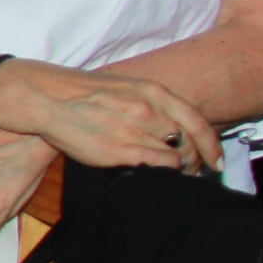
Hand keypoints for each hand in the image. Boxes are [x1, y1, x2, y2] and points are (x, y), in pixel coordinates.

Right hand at [0, 61, 221, 174]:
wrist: (46, 97)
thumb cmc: (83, 93)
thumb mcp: (126, 87)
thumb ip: (152, 105)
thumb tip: (175, 128)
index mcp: (153, 91)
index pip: (198, 123)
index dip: (212, 147)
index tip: (216, 161)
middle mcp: (148, 110)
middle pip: (190, 143)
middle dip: (196, 161)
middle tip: (193, 172)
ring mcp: (133, 130)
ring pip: (176, 157)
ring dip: (180, 169)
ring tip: (173, 175)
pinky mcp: (117, 151)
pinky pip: (157, 167)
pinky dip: (163, 173)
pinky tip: (156, 175)